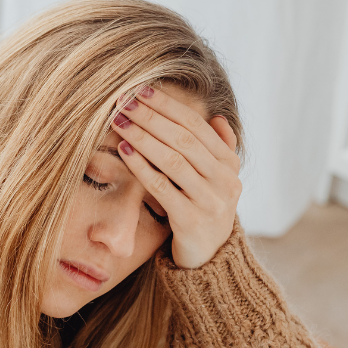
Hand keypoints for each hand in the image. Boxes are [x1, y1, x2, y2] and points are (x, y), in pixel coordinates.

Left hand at [112, 85, 241, 268]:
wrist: (210, 258)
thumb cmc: (204, 210)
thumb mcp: (217, 180)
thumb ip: (220, 149)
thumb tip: (218, 117)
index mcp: (229, 164)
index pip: (196, 126)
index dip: (168, 106)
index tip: (141, 89)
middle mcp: (225, 180)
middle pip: (183, 139)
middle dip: (150, 117)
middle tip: (123, 101)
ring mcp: (210, 200)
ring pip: (173, 160)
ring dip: (143, 137)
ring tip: (119, 121)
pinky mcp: (191, 220)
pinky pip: (162, 187)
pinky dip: (141, 166)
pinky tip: (123, 151)